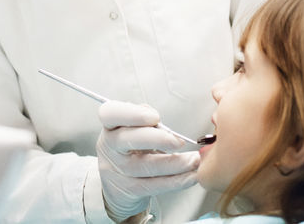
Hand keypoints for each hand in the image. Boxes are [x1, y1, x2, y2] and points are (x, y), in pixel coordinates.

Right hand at [95, 100, 199, 221]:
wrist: (117, 185)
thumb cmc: (131, 149)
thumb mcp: (132, 130)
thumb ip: (145, 120)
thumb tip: (162, 124)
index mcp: (110, 126)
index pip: (109, 113)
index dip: (132, 113)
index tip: (156, 117)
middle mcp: (109, 147)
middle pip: (127, 140)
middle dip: (157, 139)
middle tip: (179, 142)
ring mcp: (117, 170)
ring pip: (146, 166)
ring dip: (175, 163)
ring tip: (194, 160)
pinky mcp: (129, 190)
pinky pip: (155, 186)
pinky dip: (177, 181)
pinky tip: (191, 176)